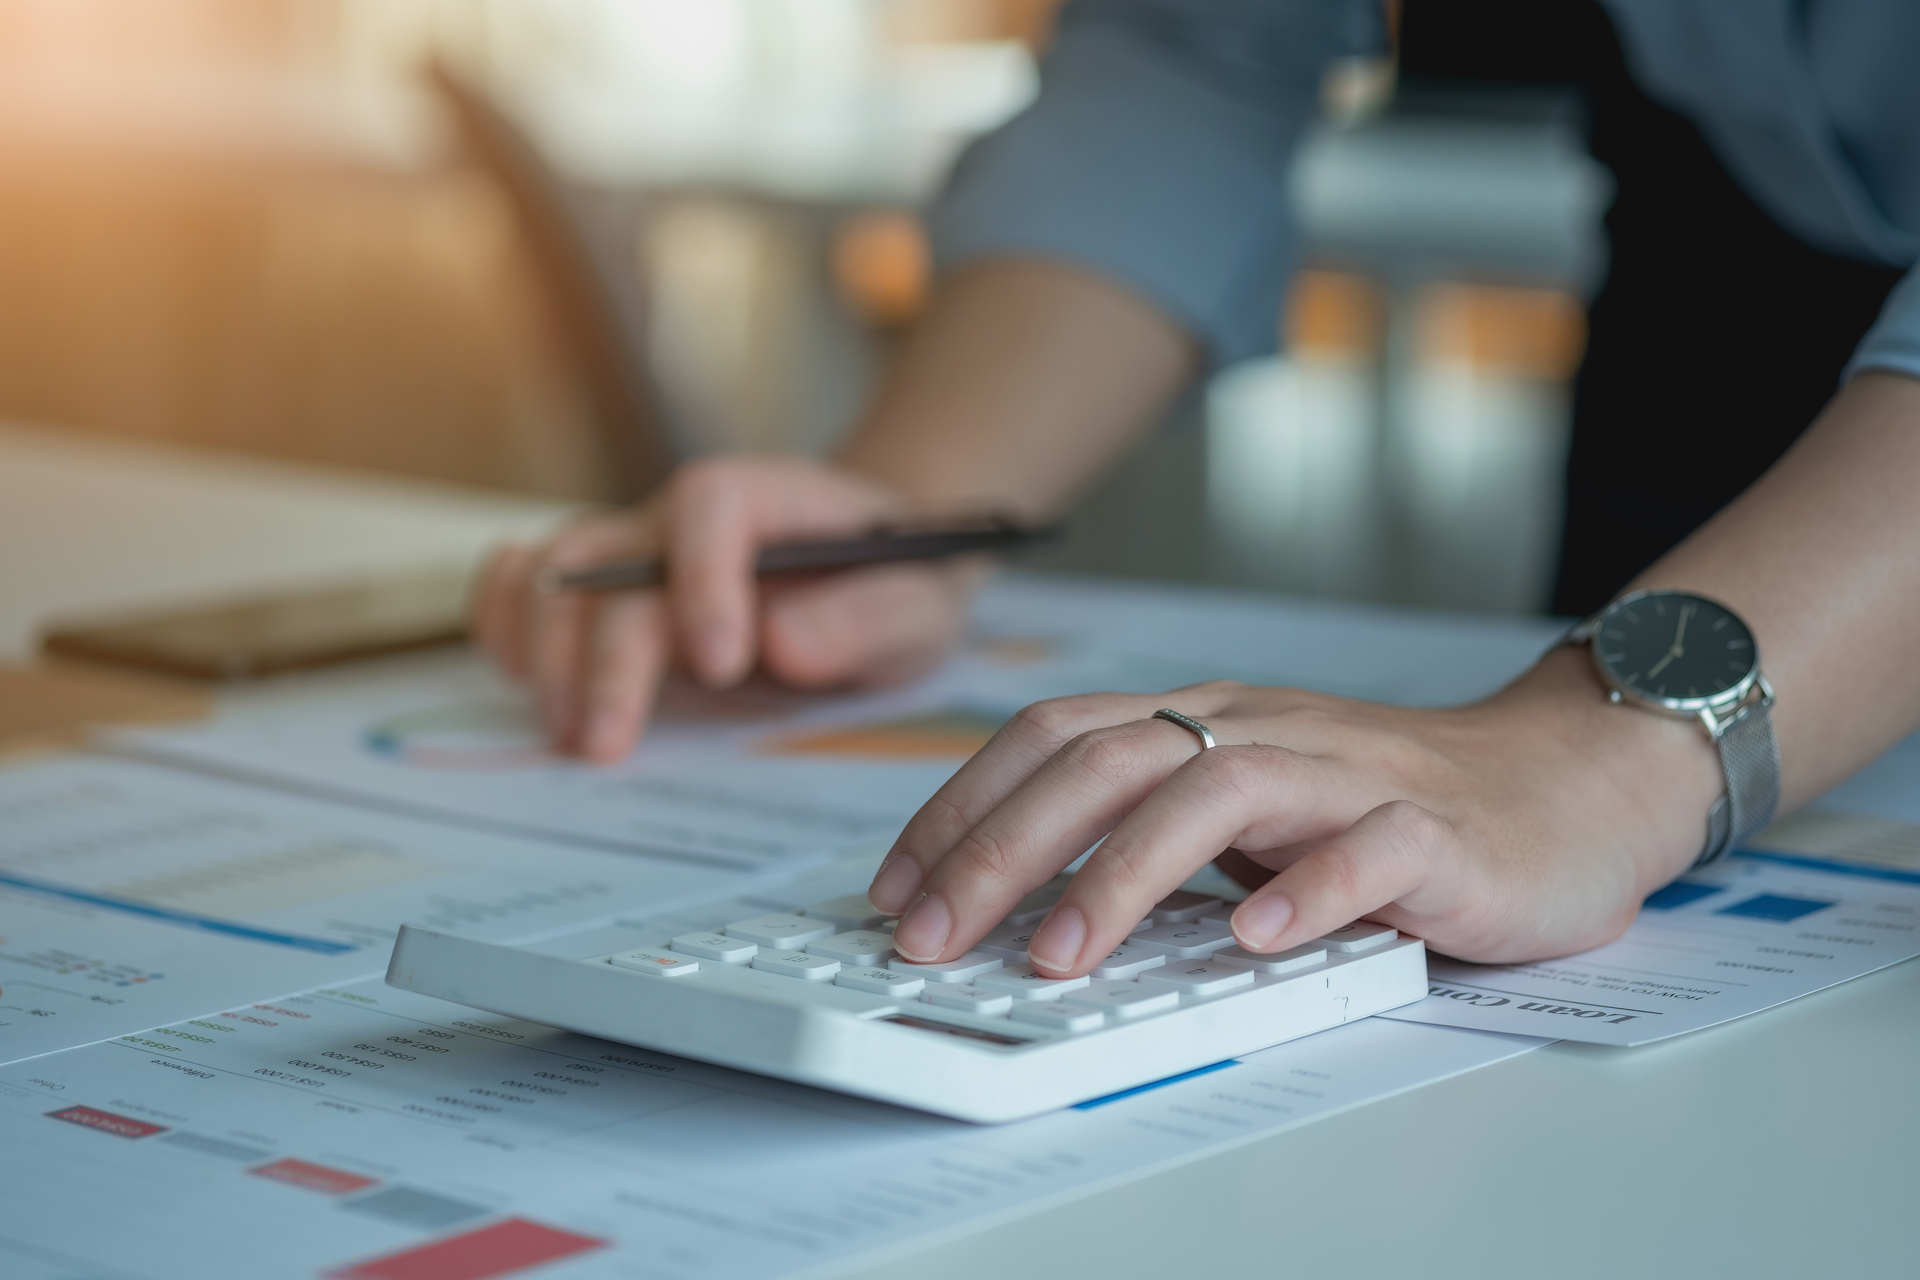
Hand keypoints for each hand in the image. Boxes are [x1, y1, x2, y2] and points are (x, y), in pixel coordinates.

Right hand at [471, 455, 982, 761]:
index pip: (710, 503)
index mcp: (767, 497)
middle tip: (605, 744)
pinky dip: (504, 625)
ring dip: (545, 654)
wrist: (871, 573)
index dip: (703, 577)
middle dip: (606, 656)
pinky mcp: (601, 595)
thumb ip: (869, 619)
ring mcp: (632, 551)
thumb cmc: (894, 584)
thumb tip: (784, 642)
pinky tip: (520, 680)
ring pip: (553, 573)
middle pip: (612, 558)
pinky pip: (523, 587)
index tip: (722, 663)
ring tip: (569, 736)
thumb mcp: (920, 605)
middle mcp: (682, 517)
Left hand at [867, 647, 1724, 969]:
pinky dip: (1308, 890)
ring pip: (1220, 789)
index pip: (1056, 736)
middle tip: (932, 934)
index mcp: (1204, 723)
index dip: (963, 803)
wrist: (1566, 785)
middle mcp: (1261, 730)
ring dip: (1125, 873)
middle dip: (1002, 846)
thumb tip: (1011, 903)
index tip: (896, 885)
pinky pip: (1369, 847)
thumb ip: (1150, 836)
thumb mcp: (1244, 810)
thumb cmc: (1384, 806)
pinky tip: (1256, 938)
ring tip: (1062, 955)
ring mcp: (1348, 773)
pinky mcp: (1439, 831)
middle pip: (1110, 757)